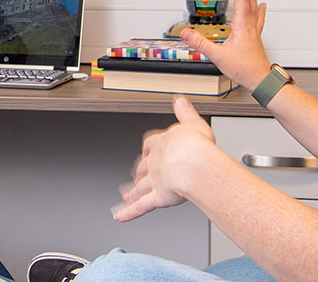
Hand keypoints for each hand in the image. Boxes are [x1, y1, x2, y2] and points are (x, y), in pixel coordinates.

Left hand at [113, 96, 220, 221]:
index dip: (148, 149)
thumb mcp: (193, 123)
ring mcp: (155, 180)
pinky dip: (129, 212)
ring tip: (125, 196)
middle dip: (138, 173)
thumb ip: (185, 112)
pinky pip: (141, 206)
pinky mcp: (157, 197)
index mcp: (162, 144)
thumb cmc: (197, 146)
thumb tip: (180, 100)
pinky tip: (119, 216)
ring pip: (140, 187)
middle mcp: (155, 162)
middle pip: (143, 167)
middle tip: (133, 176)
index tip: (146, 151)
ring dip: (132, 192)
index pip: (151, 145)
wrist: (195, 164)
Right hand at [181, 0, 272, 90]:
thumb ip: (201, 44)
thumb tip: (186, 32)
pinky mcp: (255, 35)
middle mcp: (250, 24)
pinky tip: (263, 4)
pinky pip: (258, 16)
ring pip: (254, 1)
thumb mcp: (218, 57)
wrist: (261, 80)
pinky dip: (259, 6)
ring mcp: (254, 28)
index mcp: (243, 25)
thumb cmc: (245, 70)